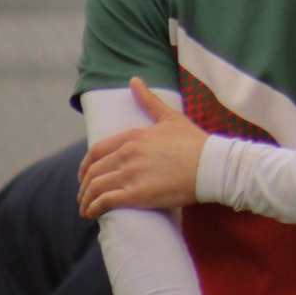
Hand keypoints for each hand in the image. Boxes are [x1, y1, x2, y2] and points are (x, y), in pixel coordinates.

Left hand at [78, 79, 207, 215]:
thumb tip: (135, 80)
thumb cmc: (194, 142)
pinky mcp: (137, 194)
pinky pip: (105, 201)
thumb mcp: (170, 117)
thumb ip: (149, 100)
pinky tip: (92, 214)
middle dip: (84, 185)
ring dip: (86, 199)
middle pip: (93, 171)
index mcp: (132, 136)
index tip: (84, 175)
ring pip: (95, 187)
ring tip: (86, 208)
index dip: (85, 166)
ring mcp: (130, 174)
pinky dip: (94, 208)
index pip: (96, 151)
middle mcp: (127, 154)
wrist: (211, 164)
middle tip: (84, 195)